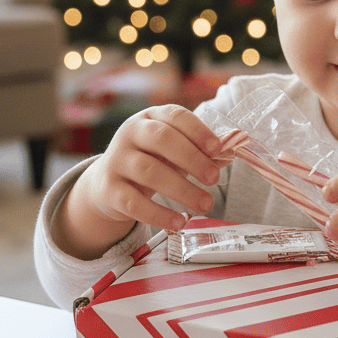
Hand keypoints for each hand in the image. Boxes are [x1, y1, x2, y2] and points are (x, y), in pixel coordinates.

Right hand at [56, 105, 223, 258]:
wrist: (107, 185)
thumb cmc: (151, 161)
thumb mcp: (174, 152)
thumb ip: (201, 151)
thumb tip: (230, 154)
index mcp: (150, 117)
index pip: (175, 116)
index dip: (198, 130)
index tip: (218, 148)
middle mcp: (130, 133)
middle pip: (162, 139)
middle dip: (192, 158)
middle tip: (214, 178)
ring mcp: (116, 160)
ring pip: (150, 172)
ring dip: (182, 189)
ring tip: (206, 204)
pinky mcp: (108, 190)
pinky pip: (134, 203)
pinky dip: (159, 214)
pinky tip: (179, 222)